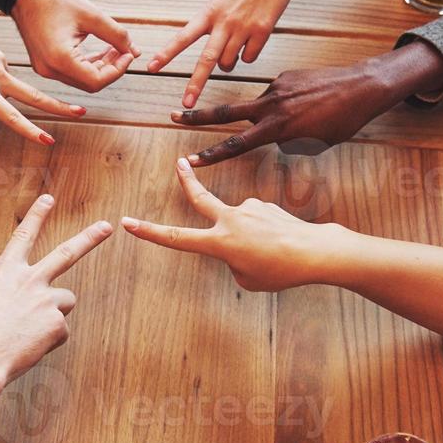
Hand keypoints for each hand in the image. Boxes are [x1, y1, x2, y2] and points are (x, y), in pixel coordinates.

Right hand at [0, 194, 112, 386]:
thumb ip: (9, 289)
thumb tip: (26, 296)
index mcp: (6, 271)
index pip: (24, 235)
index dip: (37, 215)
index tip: (48, 198)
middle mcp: (30, 279)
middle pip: (65, 253)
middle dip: (89, 238)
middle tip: (106, 227)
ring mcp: (46, 300)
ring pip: (65, 301)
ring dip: (53, 314)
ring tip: (28, 330)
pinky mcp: (57, 323)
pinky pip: (60, 330)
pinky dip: (48, 339)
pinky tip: (30, 344)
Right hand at [10, 0, 136, 91]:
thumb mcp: (90, 14)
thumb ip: (116, 35)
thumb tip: (133, 51)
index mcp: (60, 59)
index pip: (97, 81)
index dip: (118, 70)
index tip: (128, 54)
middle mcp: (50, 69)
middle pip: (90, 84)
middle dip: (111, 69)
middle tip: (125, 51)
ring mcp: (45, 68)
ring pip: (81, 79)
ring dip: (101, 67)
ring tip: (115, 49)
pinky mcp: (44, 63)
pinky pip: (71, 72)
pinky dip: (88, 64)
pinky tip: (100, 51)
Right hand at [121, 159, 343, 291]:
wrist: (314, 251)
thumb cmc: (280, 271)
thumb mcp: (247, 280)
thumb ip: (233, 262)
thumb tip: (238, 246)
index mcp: (220, 242)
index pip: (177, 237)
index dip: (149, 232)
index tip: (128, 223)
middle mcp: (230, 219)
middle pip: (201, 197)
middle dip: (187, 179)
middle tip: (178, 162)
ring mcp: (249, 208)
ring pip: (240, 225)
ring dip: (250, 240)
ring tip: (272, 255)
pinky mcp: (266, 206)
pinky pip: (258, 224)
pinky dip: (264, 235)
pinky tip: (280, 243)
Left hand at [148, 0, 303, 108]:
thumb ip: (214, 22)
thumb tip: (216, 52)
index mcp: (209, 12)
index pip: (183, 37)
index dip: (166, 54)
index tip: (151, 67)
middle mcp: (224, 22)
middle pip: (205, 60)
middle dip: (195, 85)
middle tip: (186, 103)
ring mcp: (243, 27)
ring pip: (229, 62)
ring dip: (229, 63)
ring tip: (236, 44)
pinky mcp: (263, 30)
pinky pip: (250, 57)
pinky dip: (250, 54)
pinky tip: (254, 38)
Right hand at [170, 41, 442, 166]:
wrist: (362, 87)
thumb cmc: (343, 121)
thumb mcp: (315, 143)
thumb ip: (289, 141)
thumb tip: (277, 138)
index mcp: (278, 128)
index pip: (237, 145)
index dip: (212, 154)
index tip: (192, 160)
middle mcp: (271, 106)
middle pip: (226, 113)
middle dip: (199, 116)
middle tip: (175, 115)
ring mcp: (276, 87)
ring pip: (262, 106)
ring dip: (270, 114)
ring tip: (305, 116)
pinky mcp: (286, 76)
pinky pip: (280, 95)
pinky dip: (289, 103)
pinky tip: (311, 103)